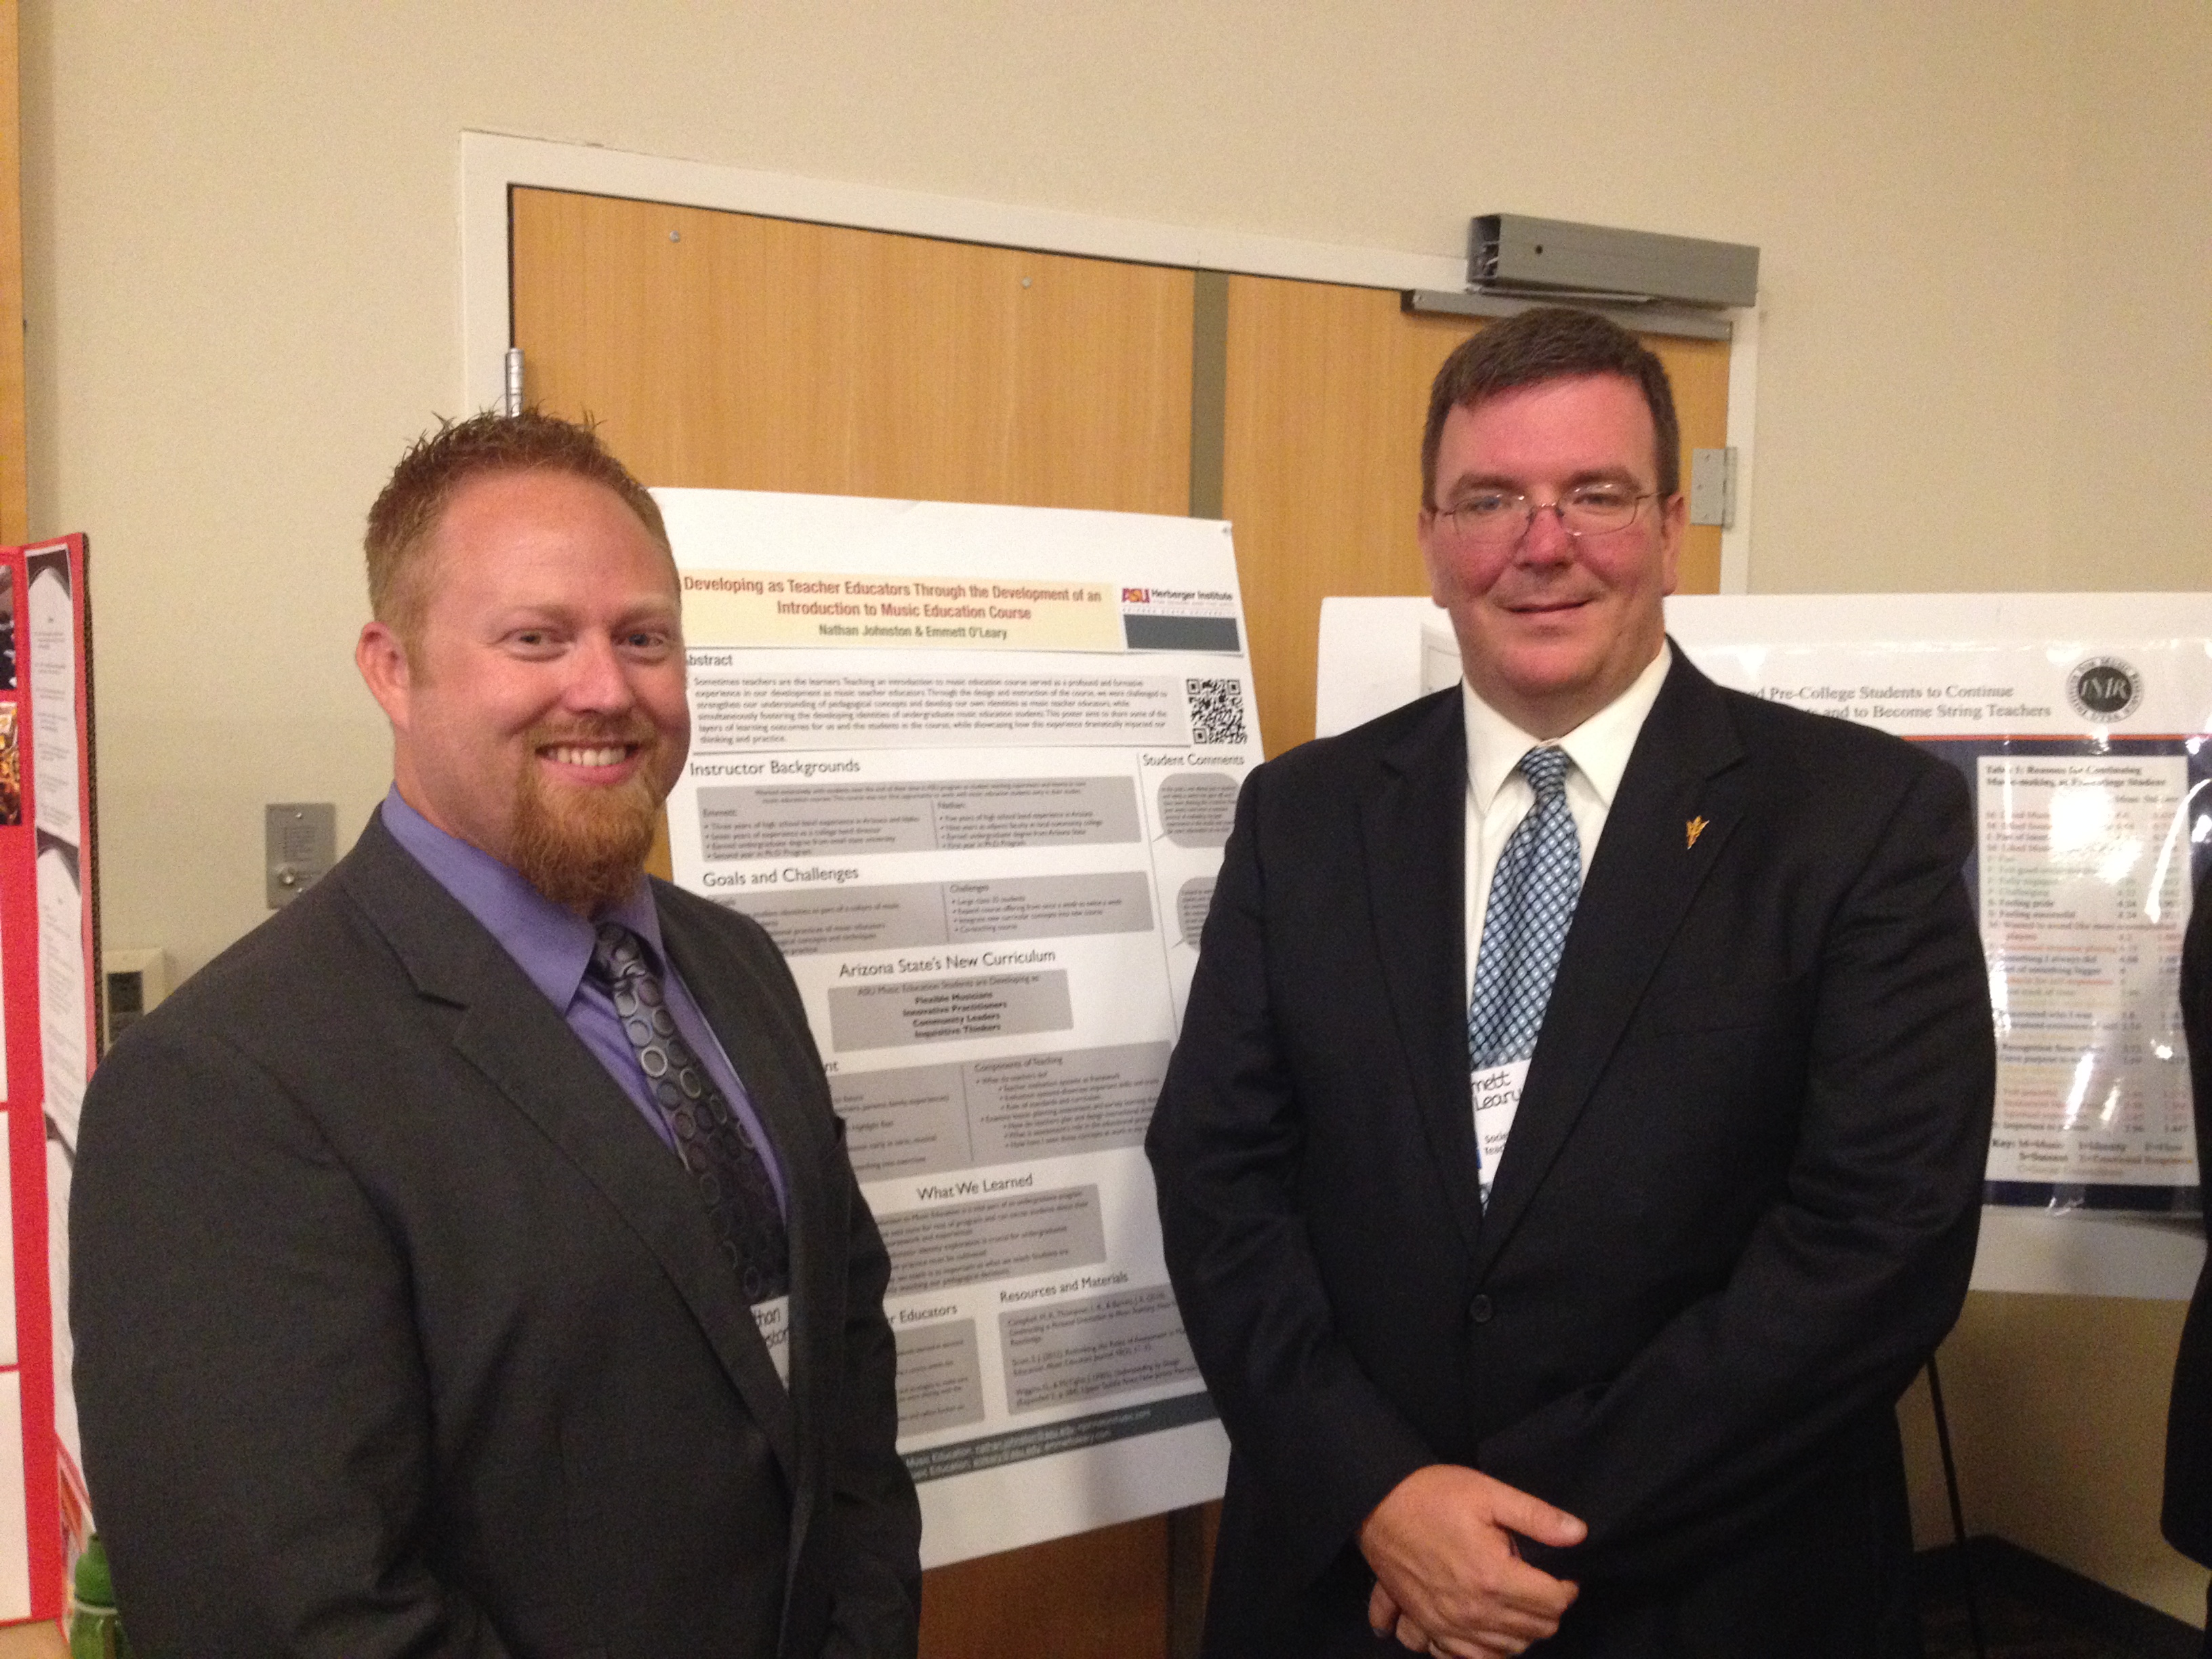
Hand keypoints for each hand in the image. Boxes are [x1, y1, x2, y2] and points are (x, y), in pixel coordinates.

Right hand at [1358, 1464, 1584, 1655]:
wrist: (1377, 1504)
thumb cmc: (1433, 1495)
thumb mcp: (1488, 1493)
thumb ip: (1537, 1516)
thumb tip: (1579, 1534)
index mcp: (1493, 1577)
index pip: (1553, 1603)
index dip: (1567, 1588)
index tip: (1563, 1575)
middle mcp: (1473, 1611)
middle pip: (1534, 1631)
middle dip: (1547, 1610)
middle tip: (1541, 1585)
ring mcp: (1448, 1625)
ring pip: (1505, 1650)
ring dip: (1521, 1632)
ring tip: (1517, 1603)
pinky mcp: (1428, 1627)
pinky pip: (1466, 1658)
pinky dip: (1484, 1651)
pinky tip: (1487, 1630)